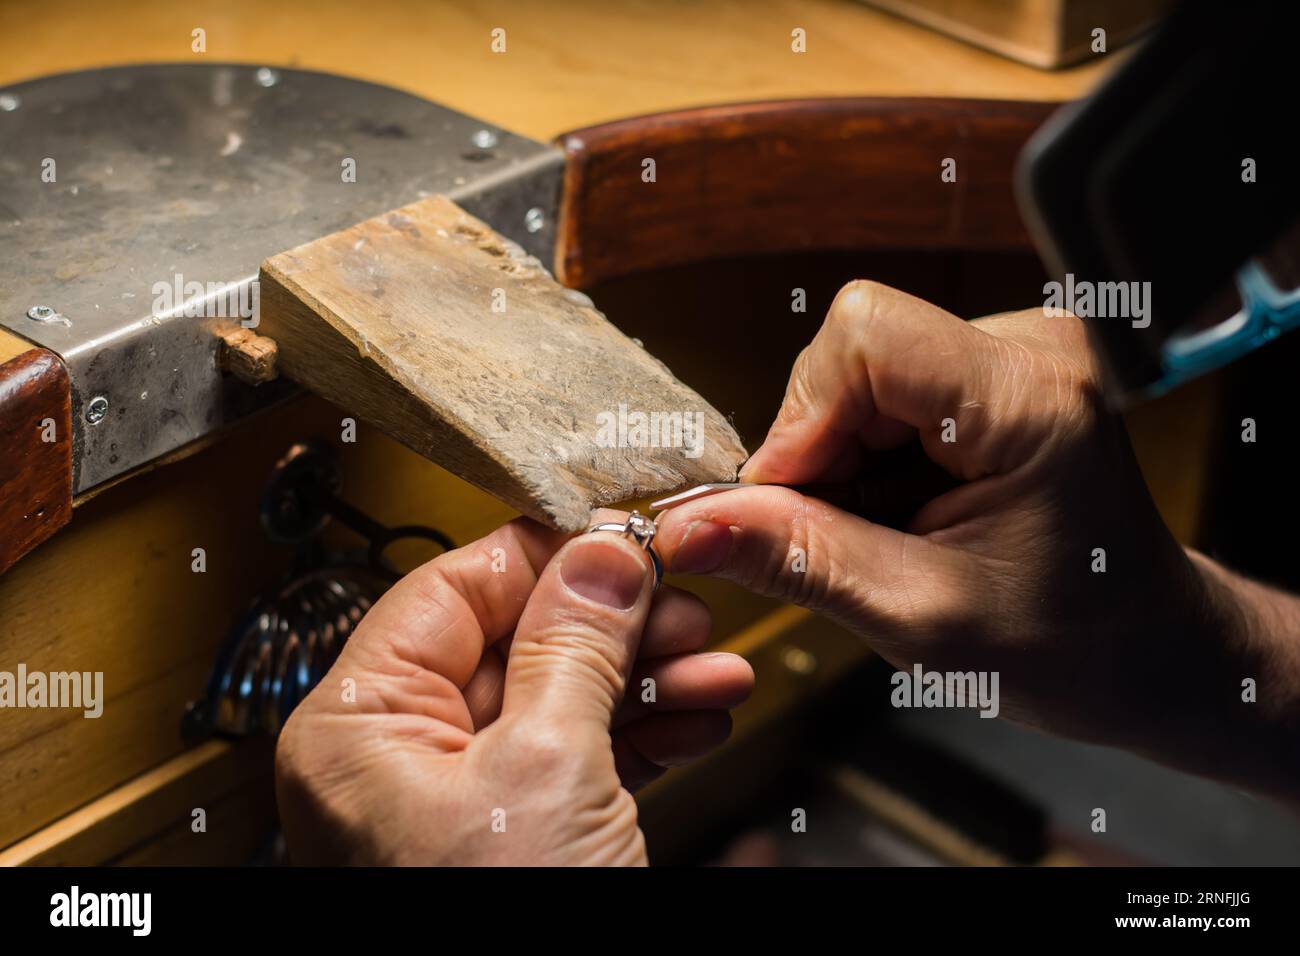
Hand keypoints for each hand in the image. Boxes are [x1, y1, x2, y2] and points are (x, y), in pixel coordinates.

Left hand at [275, 513, 752, 864]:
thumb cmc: (497, 925)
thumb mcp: (547, 768)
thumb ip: (575, 644)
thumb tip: (601, 554)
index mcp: (357, 728)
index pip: (450, 590)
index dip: (545, 554)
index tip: (621, 537)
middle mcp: (395, 760)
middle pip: (514, 642)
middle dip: (613, 622)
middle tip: (681, 602)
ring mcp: (455, 803)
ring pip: (557, 699)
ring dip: (644, 675)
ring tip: (712, 662)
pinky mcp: (510, 839)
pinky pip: (575, 757)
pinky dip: (640, 732)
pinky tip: (696, 711)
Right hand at [654, 281, 1299, 798]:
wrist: (1145, 648)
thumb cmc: (1071, 645)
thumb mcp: (919, 617)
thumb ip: (800, 559)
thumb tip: (690, 526)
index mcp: (1028, 400)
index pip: (865, 335)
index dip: (800, 420)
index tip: (786, 506)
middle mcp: (1026, 351)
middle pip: (851, 353)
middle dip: (816, 452)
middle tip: (839, 538)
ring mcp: (1011, 356)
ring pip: (854, 375)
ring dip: (837, 462)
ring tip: (885, 535)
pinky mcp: (990, 374)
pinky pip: (880, 392)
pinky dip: (863, 460)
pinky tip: (900, 514)